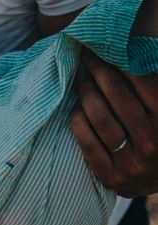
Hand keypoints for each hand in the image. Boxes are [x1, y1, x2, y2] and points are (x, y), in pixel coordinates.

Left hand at [70, 49, 157, 196]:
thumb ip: (148, 83)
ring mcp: (133, 165)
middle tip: (86, 56)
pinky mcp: (111, 177)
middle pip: (118, 97)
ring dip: (85, 92)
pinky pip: (86, 141)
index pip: (144, 83)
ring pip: (100, 118)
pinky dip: (78, 120)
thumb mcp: (156, 109)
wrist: (151, 177)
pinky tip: (76, 108)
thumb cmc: (153, 130)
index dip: (121, 62)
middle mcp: (154, 145)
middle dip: (99, 71)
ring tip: (79, 77)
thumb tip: (127, 47)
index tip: (104, 48)